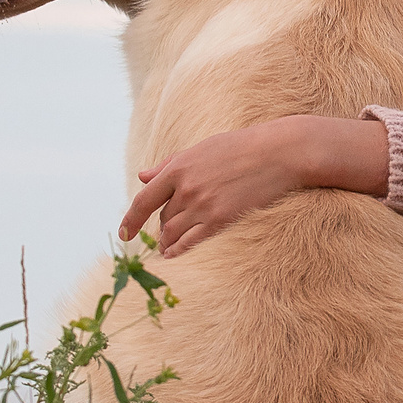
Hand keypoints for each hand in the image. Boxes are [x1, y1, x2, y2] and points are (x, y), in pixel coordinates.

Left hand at [118, 115, 388, 256]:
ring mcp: (203, 204)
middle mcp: (186, 187)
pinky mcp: (221, 218)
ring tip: (165, 248)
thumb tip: (142, 177)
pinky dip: (178, 249)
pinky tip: (172, 254)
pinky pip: (192, 241)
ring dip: (167, 241)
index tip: (124, 234)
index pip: (143, 200)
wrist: (278, 153)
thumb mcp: (200, 149)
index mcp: (178, 167)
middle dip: (161, 227)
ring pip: (174, 231)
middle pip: (163, 218)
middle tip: (161, 235)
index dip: (129, 220)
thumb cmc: (240, 147)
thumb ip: (168, 165)